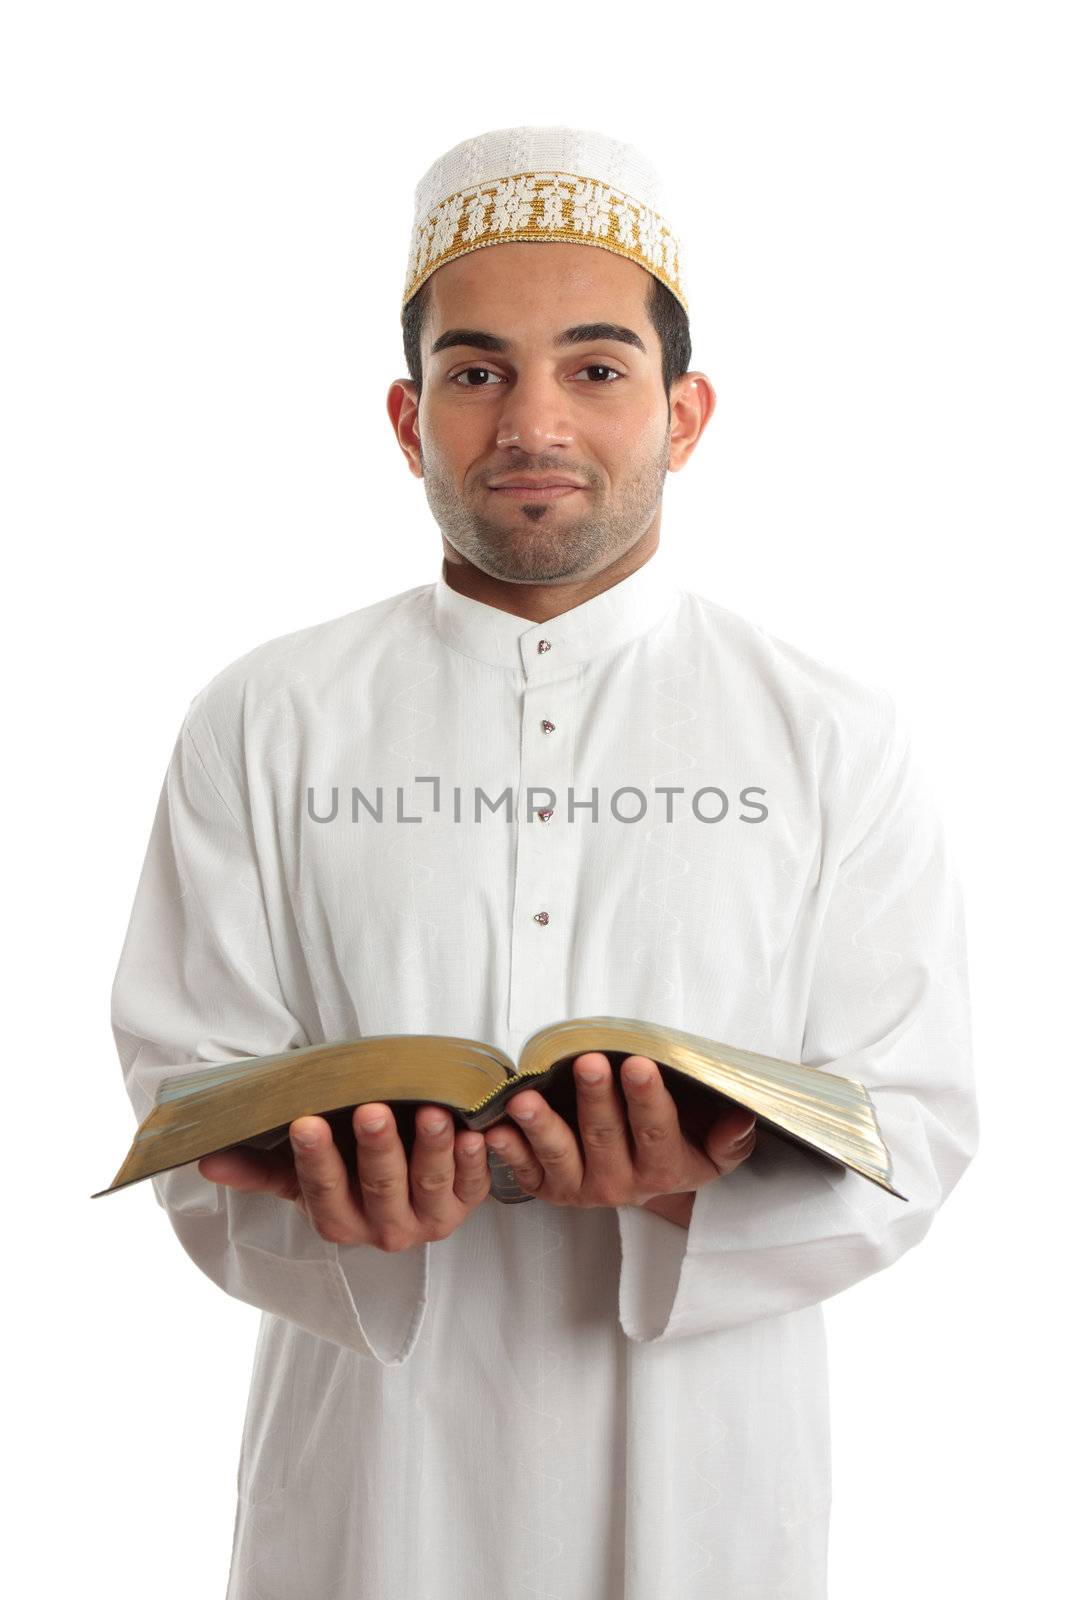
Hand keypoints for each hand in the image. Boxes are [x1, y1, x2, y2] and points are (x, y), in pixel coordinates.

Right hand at [197, 1103, 491, 1250]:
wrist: (401, 1177)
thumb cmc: (344, 1165)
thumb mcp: (301, 1171)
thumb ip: (259, 1168)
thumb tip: (208, 1162)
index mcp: (339, 1222)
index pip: (323, 1192)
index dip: (315, 1160)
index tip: (305, 1122)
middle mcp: (385, 1230)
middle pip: (381, 1188)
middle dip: (377, 1148)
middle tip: (372, 1109)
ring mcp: (430, 1219)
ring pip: (431, 1185)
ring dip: (433, 1149)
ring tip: (432, 1112)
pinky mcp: (467, 1203)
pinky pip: (475, 1184)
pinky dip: (476, 1159)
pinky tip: (475, 1132)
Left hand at [482, 1054, 757, 1211]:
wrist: (649, 1183)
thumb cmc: (682, 1146)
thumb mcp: (715, 1148)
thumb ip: (731, 1137)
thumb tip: (743, 1116)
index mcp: (664, 1168)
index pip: (656, 1130)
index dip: (646, 1098)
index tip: (637, 1063)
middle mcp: (620, 1182)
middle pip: (605, 1135)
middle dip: (595, 1098)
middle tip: (586, 1063)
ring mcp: (580, 1186)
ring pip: (559, 1155)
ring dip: (541, 1126)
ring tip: (525, 1100)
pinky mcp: (547, 1187)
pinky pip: (524, 1171)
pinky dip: (507, 1151)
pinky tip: (492, 1130)